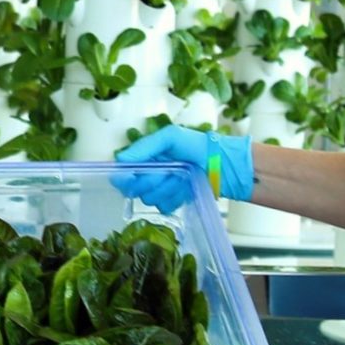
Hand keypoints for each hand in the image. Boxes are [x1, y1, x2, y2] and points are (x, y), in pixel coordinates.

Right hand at [114, 125, 253, 211]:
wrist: (223, 165)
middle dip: (153, 180)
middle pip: (135, 187)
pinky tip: (185, 189)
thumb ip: (145, 146)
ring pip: (149, 198)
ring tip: (181, 178)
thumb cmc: (198, 146)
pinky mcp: (172, 202)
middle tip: (169, 171)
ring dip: (166, 189)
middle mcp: (150, 174)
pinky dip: (174, 199)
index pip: (124, 171)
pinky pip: (163, 207)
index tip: (134, 175)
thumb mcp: (170, 137)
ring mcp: (161, 189)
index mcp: (146, 157)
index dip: (126, 175)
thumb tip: (120, 159)